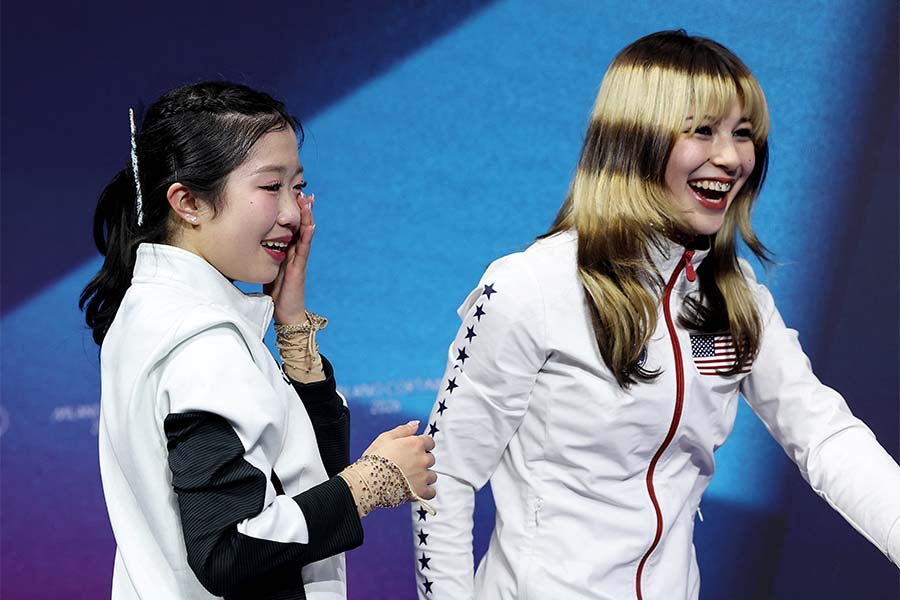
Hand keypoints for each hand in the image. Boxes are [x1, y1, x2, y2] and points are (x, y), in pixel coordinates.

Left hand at [264, 193, 315, 324]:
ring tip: (308, 200)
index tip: (291, 194)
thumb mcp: (264, 269)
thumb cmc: (275, 293)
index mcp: (285, 251)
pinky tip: (308, 223)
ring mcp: (298, 259)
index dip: (291, 212)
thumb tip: (239, 245)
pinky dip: (306, 234)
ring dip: (307, 216)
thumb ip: (258, 257)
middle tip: (303, 190)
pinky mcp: (298, 267)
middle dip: (302, 209)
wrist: (285, 313)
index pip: (289, 226)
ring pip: (304, 233)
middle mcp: (294, 252)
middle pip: (299, 226)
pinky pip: (303, 248)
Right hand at [364, 421, 436, 499]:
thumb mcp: (385, 438)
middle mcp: (422, 459)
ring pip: (432, 476)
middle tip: (408, 465)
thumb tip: (416, 423)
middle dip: (422, 461)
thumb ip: (404, 430)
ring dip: (425, 476)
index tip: (414, 450)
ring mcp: (423, 476)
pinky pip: (431, 492)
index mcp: (415, 444)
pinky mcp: (421, 491)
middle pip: (430, 459)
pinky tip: (417, 490)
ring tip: (410, 479)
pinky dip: (426, 492)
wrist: (368, 480)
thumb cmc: (374, 458)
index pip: (429, 441)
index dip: (422, 445)